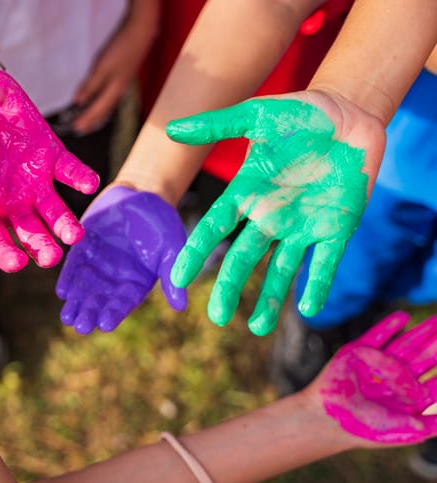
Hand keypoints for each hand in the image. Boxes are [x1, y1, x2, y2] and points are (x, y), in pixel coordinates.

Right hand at [0, 70, 99, 271]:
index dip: (6, 256)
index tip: (18, 262)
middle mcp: (14, 204)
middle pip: (33, 236)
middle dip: (43, 249)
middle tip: (50, 257)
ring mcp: (36, 182)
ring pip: (56, 213)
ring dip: (67, 225)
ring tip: (74, 235)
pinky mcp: (53, 156)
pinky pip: (71, 171)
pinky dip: (82, 178)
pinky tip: (88, 184)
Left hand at [56, 186, 186, 333]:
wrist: (142, 196)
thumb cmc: (163, 223)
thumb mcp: (172, 247)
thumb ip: (173, 274)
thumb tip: (181, 307)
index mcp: (137, 283)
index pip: (124, 302)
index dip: (114, 313)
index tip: (104, 325)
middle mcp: (114, 279)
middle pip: (100, 300)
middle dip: (89, 312)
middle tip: (79, 326)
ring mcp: (97, 265)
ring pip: (84, 288)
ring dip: (75, 302)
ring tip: (67, 318)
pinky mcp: (83, 249)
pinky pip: (73, 267)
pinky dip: (68, 278)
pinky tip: (62, 291)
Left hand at [72, 11, 156, 133]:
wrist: (141, 33)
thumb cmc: (121, 49)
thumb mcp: (102, 67)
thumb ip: (90, 86)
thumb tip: (78, 102)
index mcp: (114, 91)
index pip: (97, 110)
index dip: (86, 120)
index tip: (76, 128)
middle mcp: (119, 91)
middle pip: (104, 111)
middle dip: (92, 121)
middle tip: (81, 130)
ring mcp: (123, 84)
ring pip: (109, 105)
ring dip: (99, 114)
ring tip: (90, 122)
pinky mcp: (123, 77)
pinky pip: (112, 97)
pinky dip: (104, 104)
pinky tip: (102, 101)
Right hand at [167, 91, 385, 334]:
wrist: (350, 114)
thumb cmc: (301, 113)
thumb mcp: (258, 115)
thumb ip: (218, 125)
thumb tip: (172, 130)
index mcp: (248, 192)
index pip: (216, 226)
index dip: (196, 252)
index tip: (177, 278)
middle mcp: (270, 214)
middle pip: (244, 257)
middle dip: (230, 288)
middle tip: (217, 318)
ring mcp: (303, 224)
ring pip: (281, 268)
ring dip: (269, 298)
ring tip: (258, 329)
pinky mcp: (336, 228)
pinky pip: (324, 262)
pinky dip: (316, 285)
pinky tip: (307, 309)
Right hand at [306, 312, 436, 446]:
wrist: (327, 418)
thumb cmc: (362, 429)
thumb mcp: (405, 432)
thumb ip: (432, 426)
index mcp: (404, 398)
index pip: (432, 382)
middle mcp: (392, 380)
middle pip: (422, 358)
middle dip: (436, 345)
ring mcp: (375, 364)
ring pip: (404, 345)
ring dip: (421, 332)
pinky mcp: (356, 352)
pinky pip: (376, 336)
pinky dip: (388, 326)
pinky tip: (403, 318)